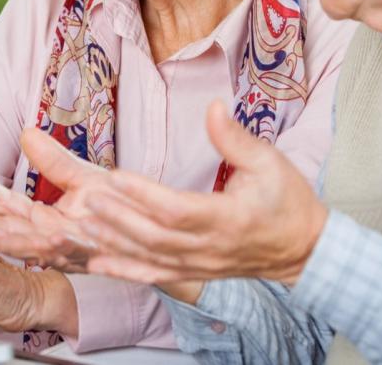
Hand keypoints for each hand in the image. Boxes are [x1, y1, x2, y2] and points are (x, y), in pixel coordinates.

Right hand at [0, 128, 128, 271]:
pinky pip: (80, 255)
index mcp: (48, 221)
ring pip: (37, 249)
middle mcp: (55, 240)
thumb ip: (54, 161)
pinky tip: (52, 237)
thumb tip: (26, 133)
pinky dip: (64, 249)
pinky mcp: (100, 260)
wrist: (161, 235)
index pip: (9, 207)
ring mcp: (75, 253)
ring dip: (9, 241)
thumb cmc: (122, 206)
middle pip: (11, 232)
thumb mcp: (84, 178)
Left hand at [74, 100, 328, 284]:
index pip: (178, 209)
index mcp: (229, 218)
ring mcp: (200, 265)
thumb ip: (235, 138)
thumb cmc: (287, 200)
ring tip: (78, 224)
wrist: (303, 249)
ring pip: (148, 257)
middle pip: (154, 236)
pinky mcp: (194, 273)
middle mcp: (210, 247)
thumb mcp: (269, 161)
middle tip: (84, 198)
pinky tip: (95, 263)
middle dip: (116, 218)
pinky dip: (124, 270)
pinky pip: (154, 275)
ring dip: (112, 242)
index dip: (144, 195)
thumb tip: (212, 107)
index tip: (115, 176)